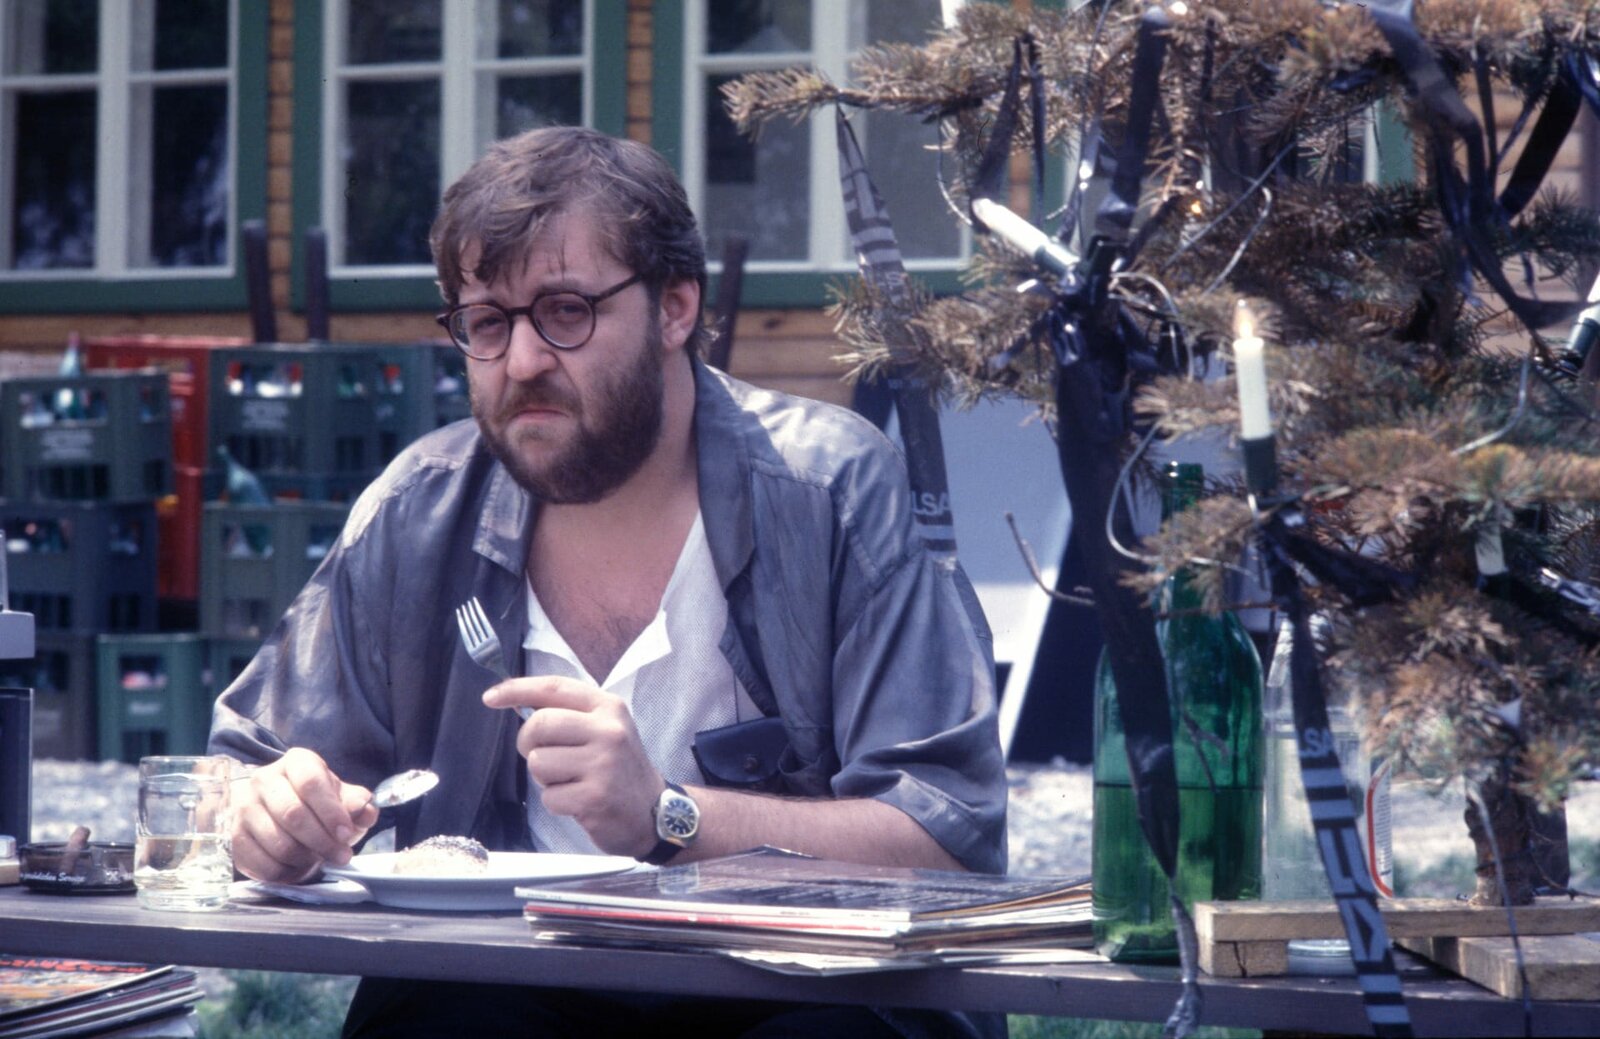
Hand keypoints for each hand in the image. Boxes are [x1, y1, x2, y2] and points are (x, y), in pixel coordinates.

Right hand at [230, 747, 378, 883]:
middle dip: (323, 841)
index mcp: (296, 762)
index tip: (346, 835)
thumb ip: (357, 803)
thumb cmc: (316, 803)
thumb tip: (364, 808)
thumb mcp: (340, 797)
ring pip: (278, 842)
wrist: (278, 810)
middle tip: (341, 856)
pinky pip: (262, 864)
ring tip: (320, 859)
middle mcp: (264, 780)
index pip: (311, 783)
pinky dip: (286, 873)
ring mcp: (244, 808)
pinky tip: (299, 867)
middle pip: (293, 814)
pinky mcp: (235, 837)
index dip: (331, 812)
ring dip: (306, 858)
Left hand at [483, 676, 662, 856]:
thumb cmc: (620, 768)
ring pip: (538, 763)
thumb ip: (569, 714)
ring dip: (545, 778)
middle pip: (539, 724)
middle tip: (544, 757)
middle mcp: (608, 731)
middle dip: (529, 743)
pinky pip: (549, 797)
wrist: (654, 812)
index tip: (491, 697)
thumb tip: (516, 702)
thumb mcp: (605, 729)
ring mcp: (603, 765)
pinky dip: (556, 802)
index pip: (554, 688)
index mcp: (608, 708)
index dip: (518, 689)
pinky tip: (579, 802)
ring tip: (571, 781)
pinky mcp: (594, 797)